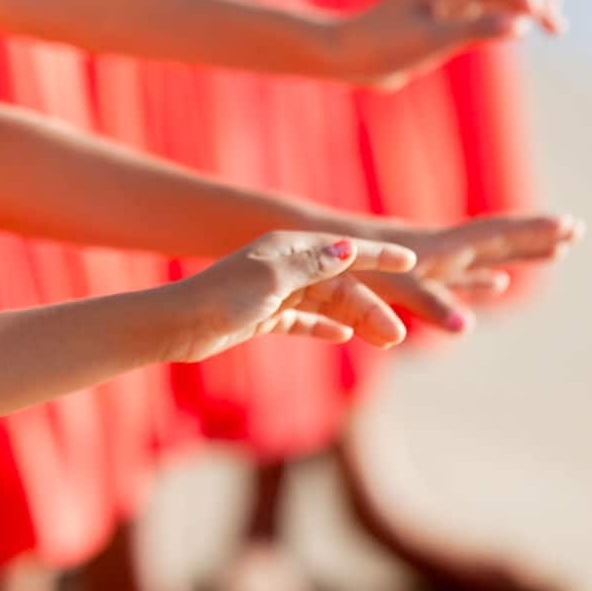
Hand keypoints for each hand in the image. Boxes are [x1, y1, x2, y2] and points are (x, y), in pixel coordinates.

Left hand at [164, 232, 418, 361]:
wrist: (180, 324)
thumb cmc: (223, 297)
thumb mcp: (272, 280)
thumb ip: (312, 266)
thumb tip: (349, 248)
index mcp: (287, 248)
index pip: (342, 248)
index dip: (377, 255)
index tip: (411, 261)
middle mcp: (284, 265)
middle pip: (338, 284)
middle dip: (370, 307)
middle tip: (396, 336)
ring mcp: (274, 291)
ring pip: (326, 304)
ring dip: (355, 320)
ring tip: (385, 342)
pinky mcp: (263, 315)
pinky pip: (303, 319)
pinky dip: (323, 326)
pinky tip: (343, 336)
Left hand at [328, 0, 563, 90]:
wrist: (351, 58)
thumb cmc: (384, 45)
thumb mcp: (433, 40)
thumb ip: (477, 29)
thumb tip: (522, 24)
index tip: (537, 13)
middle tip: (554, 24)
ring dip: (526, 7)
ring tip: (556, 28)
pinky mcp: (449, 15)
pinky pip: (488, 9)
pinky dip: (510, 17)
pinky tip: (530, 26)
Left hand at [359, 213, 584, 333]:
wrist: (307, 252)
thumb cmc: (344, 265)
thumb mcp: (390, 284)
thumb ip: (430, 303)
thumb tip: (468, 327)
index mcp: (440, 247)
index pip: (496, 235)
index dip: (534, 231)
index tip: (571, 223)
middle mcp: (439, 250)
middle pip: (498, 241)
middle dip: (537, 238)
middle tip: (579, 230)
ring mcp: (428, 263)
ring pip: (485, 258)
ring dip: (519, 255)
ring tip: (552, 255)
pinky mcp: (412, 277)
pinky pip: (462, 277)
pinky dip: (485, 280)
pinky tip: (493, 285)